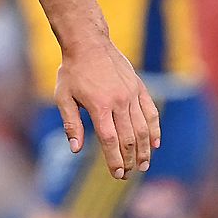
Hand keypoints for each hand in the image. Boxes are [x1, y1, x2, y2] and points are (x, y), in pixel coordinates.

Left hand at [55, 42, 160, 179]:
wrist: (88, 44)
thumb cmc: (72, 72)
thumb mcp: (63, 97)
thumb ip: (71, 124)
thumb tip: (75, 149)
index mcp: (99, 106)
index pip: (110, 140)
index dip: (115, 159)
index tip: (118, 174)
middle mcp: (119, 101)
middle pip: (129, 138)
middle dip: (130, 159)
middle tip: (129, 174)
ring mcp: (132, 94)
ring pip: (143, 128)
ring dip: (144, 149)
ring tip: (144, 165)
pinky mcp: (139, 88)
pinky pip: (151, 112)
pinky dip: (154, 129)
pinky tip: (155, 143)